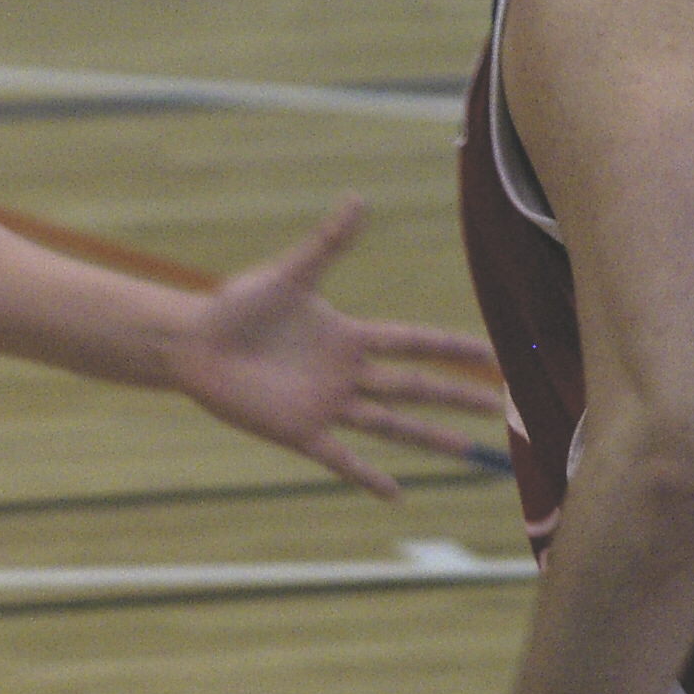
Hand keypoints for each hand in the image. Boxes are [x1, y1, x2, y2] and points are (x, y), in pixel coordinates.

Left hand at [164, 197, 502, 499]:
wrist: (193, 343)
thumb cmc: (235, 306)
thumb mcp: (289, 275)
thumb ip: (327, 243)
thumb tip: (357, 199)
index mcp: (349, 336)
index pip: (414, 342)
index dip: (453, 348)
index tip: (493, 356)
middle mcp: (346, 374)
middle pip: (415, 387)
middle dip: (458, 396)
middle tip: (501, 408)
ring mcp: (326, 404)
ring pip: (392, 425)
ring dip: (430, 438)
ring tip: (469, 452)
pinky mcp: (300, 431)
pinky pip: (342, 458)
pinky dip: (367, 476)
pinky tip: (396, 494)